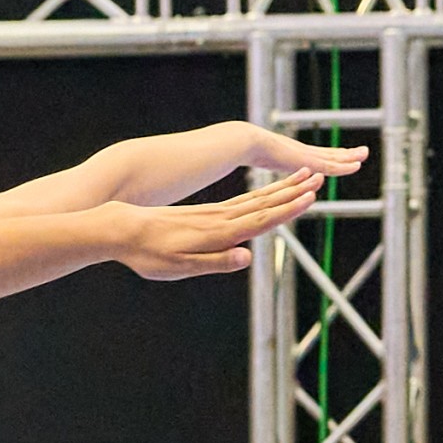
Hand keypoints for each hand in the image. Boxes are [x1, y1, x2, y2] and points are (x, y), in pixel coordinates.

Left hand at [107, 170, 323, 280]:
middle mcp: (220, 220)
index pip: (260, 220)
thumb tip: (246, 258)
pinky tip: (273, 192)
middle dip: (294, 193)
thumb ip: (214, 262)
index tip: (311, 197)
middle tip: (320, 178)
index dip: (287, 210)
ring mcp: (214, 215)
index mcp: (217, 234)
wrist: (122, 229)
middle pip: (265, 205)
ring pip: (257, 200)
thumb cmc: (148, 254)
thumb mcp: (179, 267)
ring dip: (283, 189)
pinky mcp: (207, 214)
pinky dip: (262, 195)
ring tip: (306, 175)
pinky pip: (242, 202)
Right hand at [238, 127, 365, 180]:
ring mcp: (304, 155)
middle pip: (328, 152)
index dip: (328, 155)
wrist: (246, 142)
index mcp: (290, 153)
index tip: (339, 154)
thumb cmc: (244, 150)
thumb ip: (257, 160)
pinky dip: (343, 166)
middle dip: (345, 152)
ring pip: (333, 157)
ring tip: (364, 153)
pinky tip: (356, 165)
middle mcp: (301, 151)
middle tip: (360, 151)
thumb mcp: (255, 158)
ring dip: (350, 156)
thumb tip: (247, 164)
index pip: (314, 155)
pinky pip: (329, 166)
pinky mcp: (305, 160)